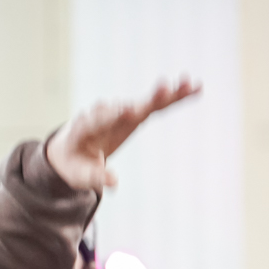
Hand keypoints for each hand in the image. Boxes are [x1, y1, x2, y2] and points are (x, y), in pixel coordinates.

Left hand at [46, 78, 201, 190]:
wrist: (72, 147)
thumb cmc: (75, 164)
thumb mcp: (80, 175)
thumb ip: (95, 177)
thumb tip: (113, 184)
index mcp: (87, 127)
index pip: (102, 119)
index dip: (115, 114)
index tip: (129, 110)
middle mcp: (106, 113)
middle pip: (127, 106)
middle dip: (146, 99)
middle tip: (163, 88)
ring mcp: (123, 111)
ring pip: (146, 102)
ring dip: (167, 94)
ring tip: (188, 85)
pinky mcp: (138, 112)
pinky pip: (158, 105)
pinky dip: (175, 97)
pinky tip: (196, 88)